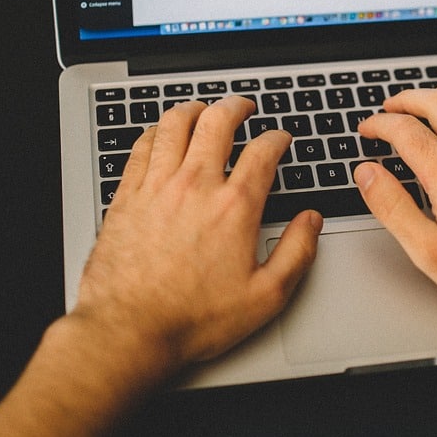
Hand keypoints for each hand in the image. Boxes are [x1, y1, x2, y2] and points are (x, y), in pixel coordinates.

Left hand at [72, 96, 322, 366]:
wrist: (129, 330)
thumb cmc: (192, 318)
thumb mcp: (265, 297)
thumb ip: (297, 253)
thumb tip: (310, 222)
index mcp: (234, 207)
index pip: (263, 152)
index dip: (277, 138)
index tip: (280, 139)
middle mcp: (195, 186)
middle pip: (218, 122)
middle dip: (236, 106)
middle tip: (243, 106)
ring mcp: (157, 186)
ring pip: (175, 124)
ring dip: (194, 109)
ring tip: (203, 109)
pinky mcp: (126, 195)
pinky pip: (141, 146)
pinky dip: (155, 132)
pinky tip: (159, 134)